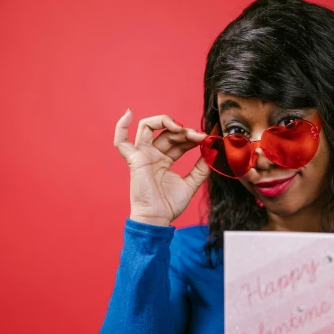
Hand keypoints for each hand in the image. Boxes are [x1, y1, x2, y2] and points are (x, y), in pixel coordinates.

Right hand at [114, 109, 209, 224]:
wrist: (158, 219)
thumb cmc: (170, 205)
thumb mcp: (191, 184)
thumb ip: (201, 169)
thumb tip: (212, 151)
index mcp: (164, 160)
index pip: (178, 140)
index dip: (192, 137)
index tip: (206, 139)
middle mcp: (152, 155)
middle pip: (167, 133)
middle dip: (184, 131)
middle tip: (199, 136)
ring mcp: (142, 156)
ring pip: (148, 127)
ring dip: (165, 122)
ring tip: (180, 128)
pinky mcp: (134, 160)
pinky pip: (121, 142)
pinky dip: (121, 126)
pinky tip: (128, 114)